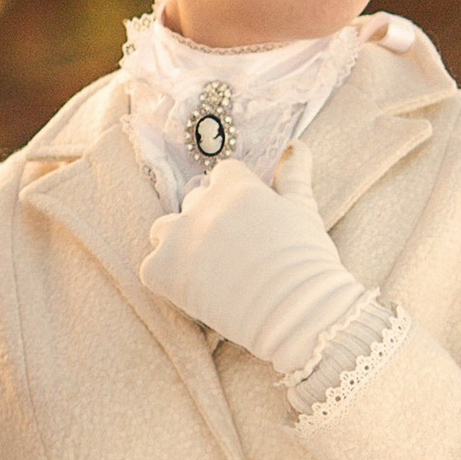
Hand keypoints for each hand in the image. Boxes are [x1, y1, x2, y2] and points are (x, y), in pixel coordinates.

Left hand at [141, 144, 366, 379]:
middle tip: (235, 256)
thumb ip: (293, 176)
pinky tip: (197, 293)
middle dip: (209, 224)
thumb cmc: (307, 264)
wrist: (300, 315)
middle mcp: (203, 204)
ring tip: (208, 273)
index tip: (250, 226)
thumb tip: (296, 144)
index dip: (236, 201)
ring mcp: (179, 236)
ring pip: (164, 230)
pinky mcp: (161, 270)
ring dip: (179, 245)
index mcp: (236, 185)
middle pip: (194, 203)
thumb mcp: (305, 211)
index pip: (222, 177)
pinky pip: (152, 267)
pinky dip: (168, 279)